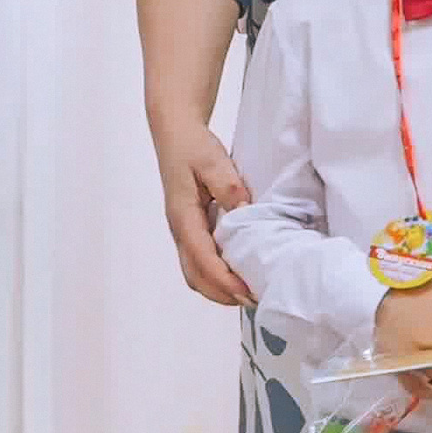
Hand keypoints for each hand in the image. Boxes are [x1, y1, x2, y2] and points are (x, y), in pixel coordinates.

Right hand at [149, 119, 253, 306]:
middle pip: (195, 276)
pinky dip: (216, 276)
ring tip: (249, 292)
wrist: (175, 133)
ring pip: (194, 273)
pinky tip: (237, 273)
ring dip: (219, 288)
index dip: (225, 280)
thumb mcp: (213, 161)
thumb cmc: (194, 146)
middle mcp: (179, 230)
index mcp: (183, 216)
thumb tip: (243, 214)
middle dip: (223, 294)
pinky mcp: (188, 229)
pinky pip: (198, 262)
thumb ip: (229, 188)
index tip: (248, 292)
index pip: (202, 259)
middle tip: (255, 299)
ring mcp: (182, 231)